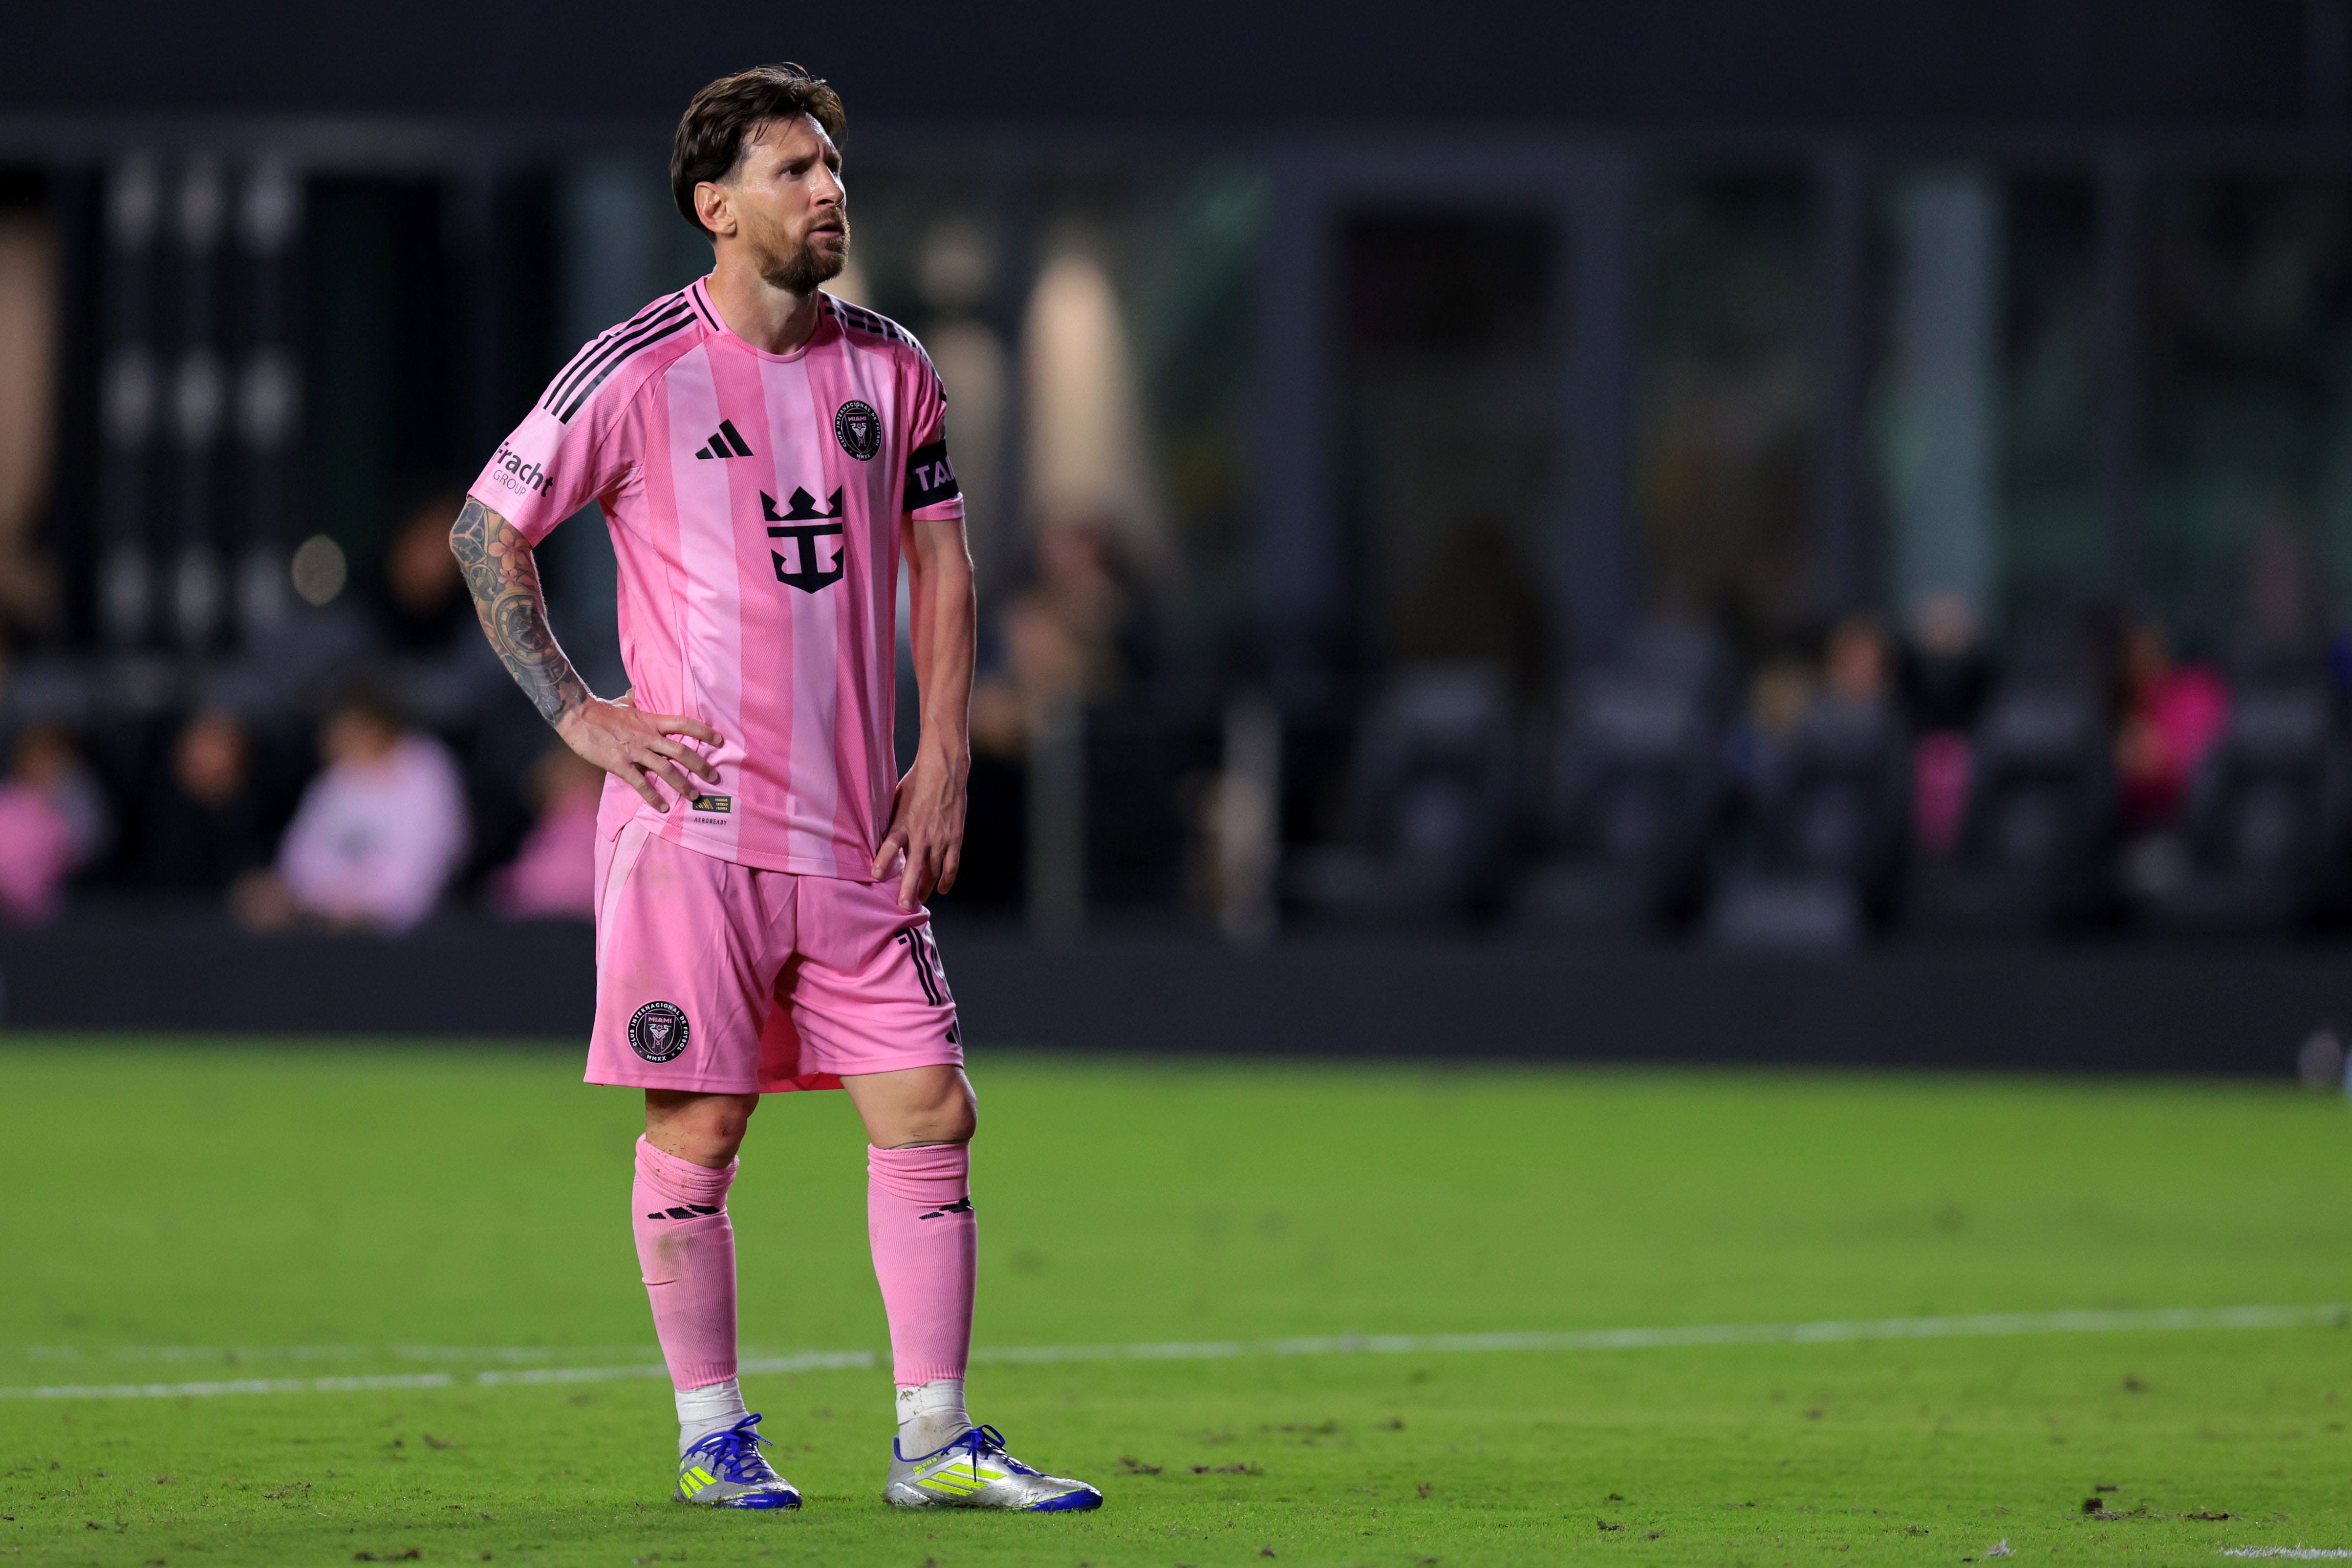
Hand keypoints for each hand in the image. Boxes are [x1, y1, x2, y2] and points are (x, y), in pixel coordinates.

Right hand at [555, 695, 723, 810]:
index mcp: (651, 720)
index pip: (684, 724)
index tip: (720, 740)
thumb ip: (634, 700)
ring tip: (694, 795)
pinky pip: (640, 783)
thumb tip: (636, 692)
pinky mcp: (620, 764)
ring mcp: (635, 751)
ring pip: (666, 769)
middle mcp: (647, 736)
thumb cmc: (600, 709)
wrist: (577, 716)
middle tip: (714, 778)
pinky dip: (653, 797)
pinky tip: (663, 807)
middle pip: (682, 751)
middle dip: (701, 766)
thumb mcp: (623, 702)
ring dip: (682, 784)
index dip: (704, 731)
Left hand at [871, 745, 967, 909]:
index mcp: (905, 823)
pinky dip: (947, 878)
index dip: (883, 861)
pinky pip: (952, 864)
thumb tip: (875, 837)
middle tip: (903, 906)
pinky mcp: (954, 838)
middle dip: (908, 889)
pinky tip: (942, 890)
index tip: (875, 875)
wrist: (944, 771)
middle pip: (916, 868)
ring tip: (918, 901)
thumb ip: (889, 821)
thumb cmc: (916, 783)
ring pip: (934, 870)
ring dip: (926, 888)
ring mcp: (941, 838)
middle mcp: (922, 834)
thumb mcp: (895, 800)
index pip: (891, 845)